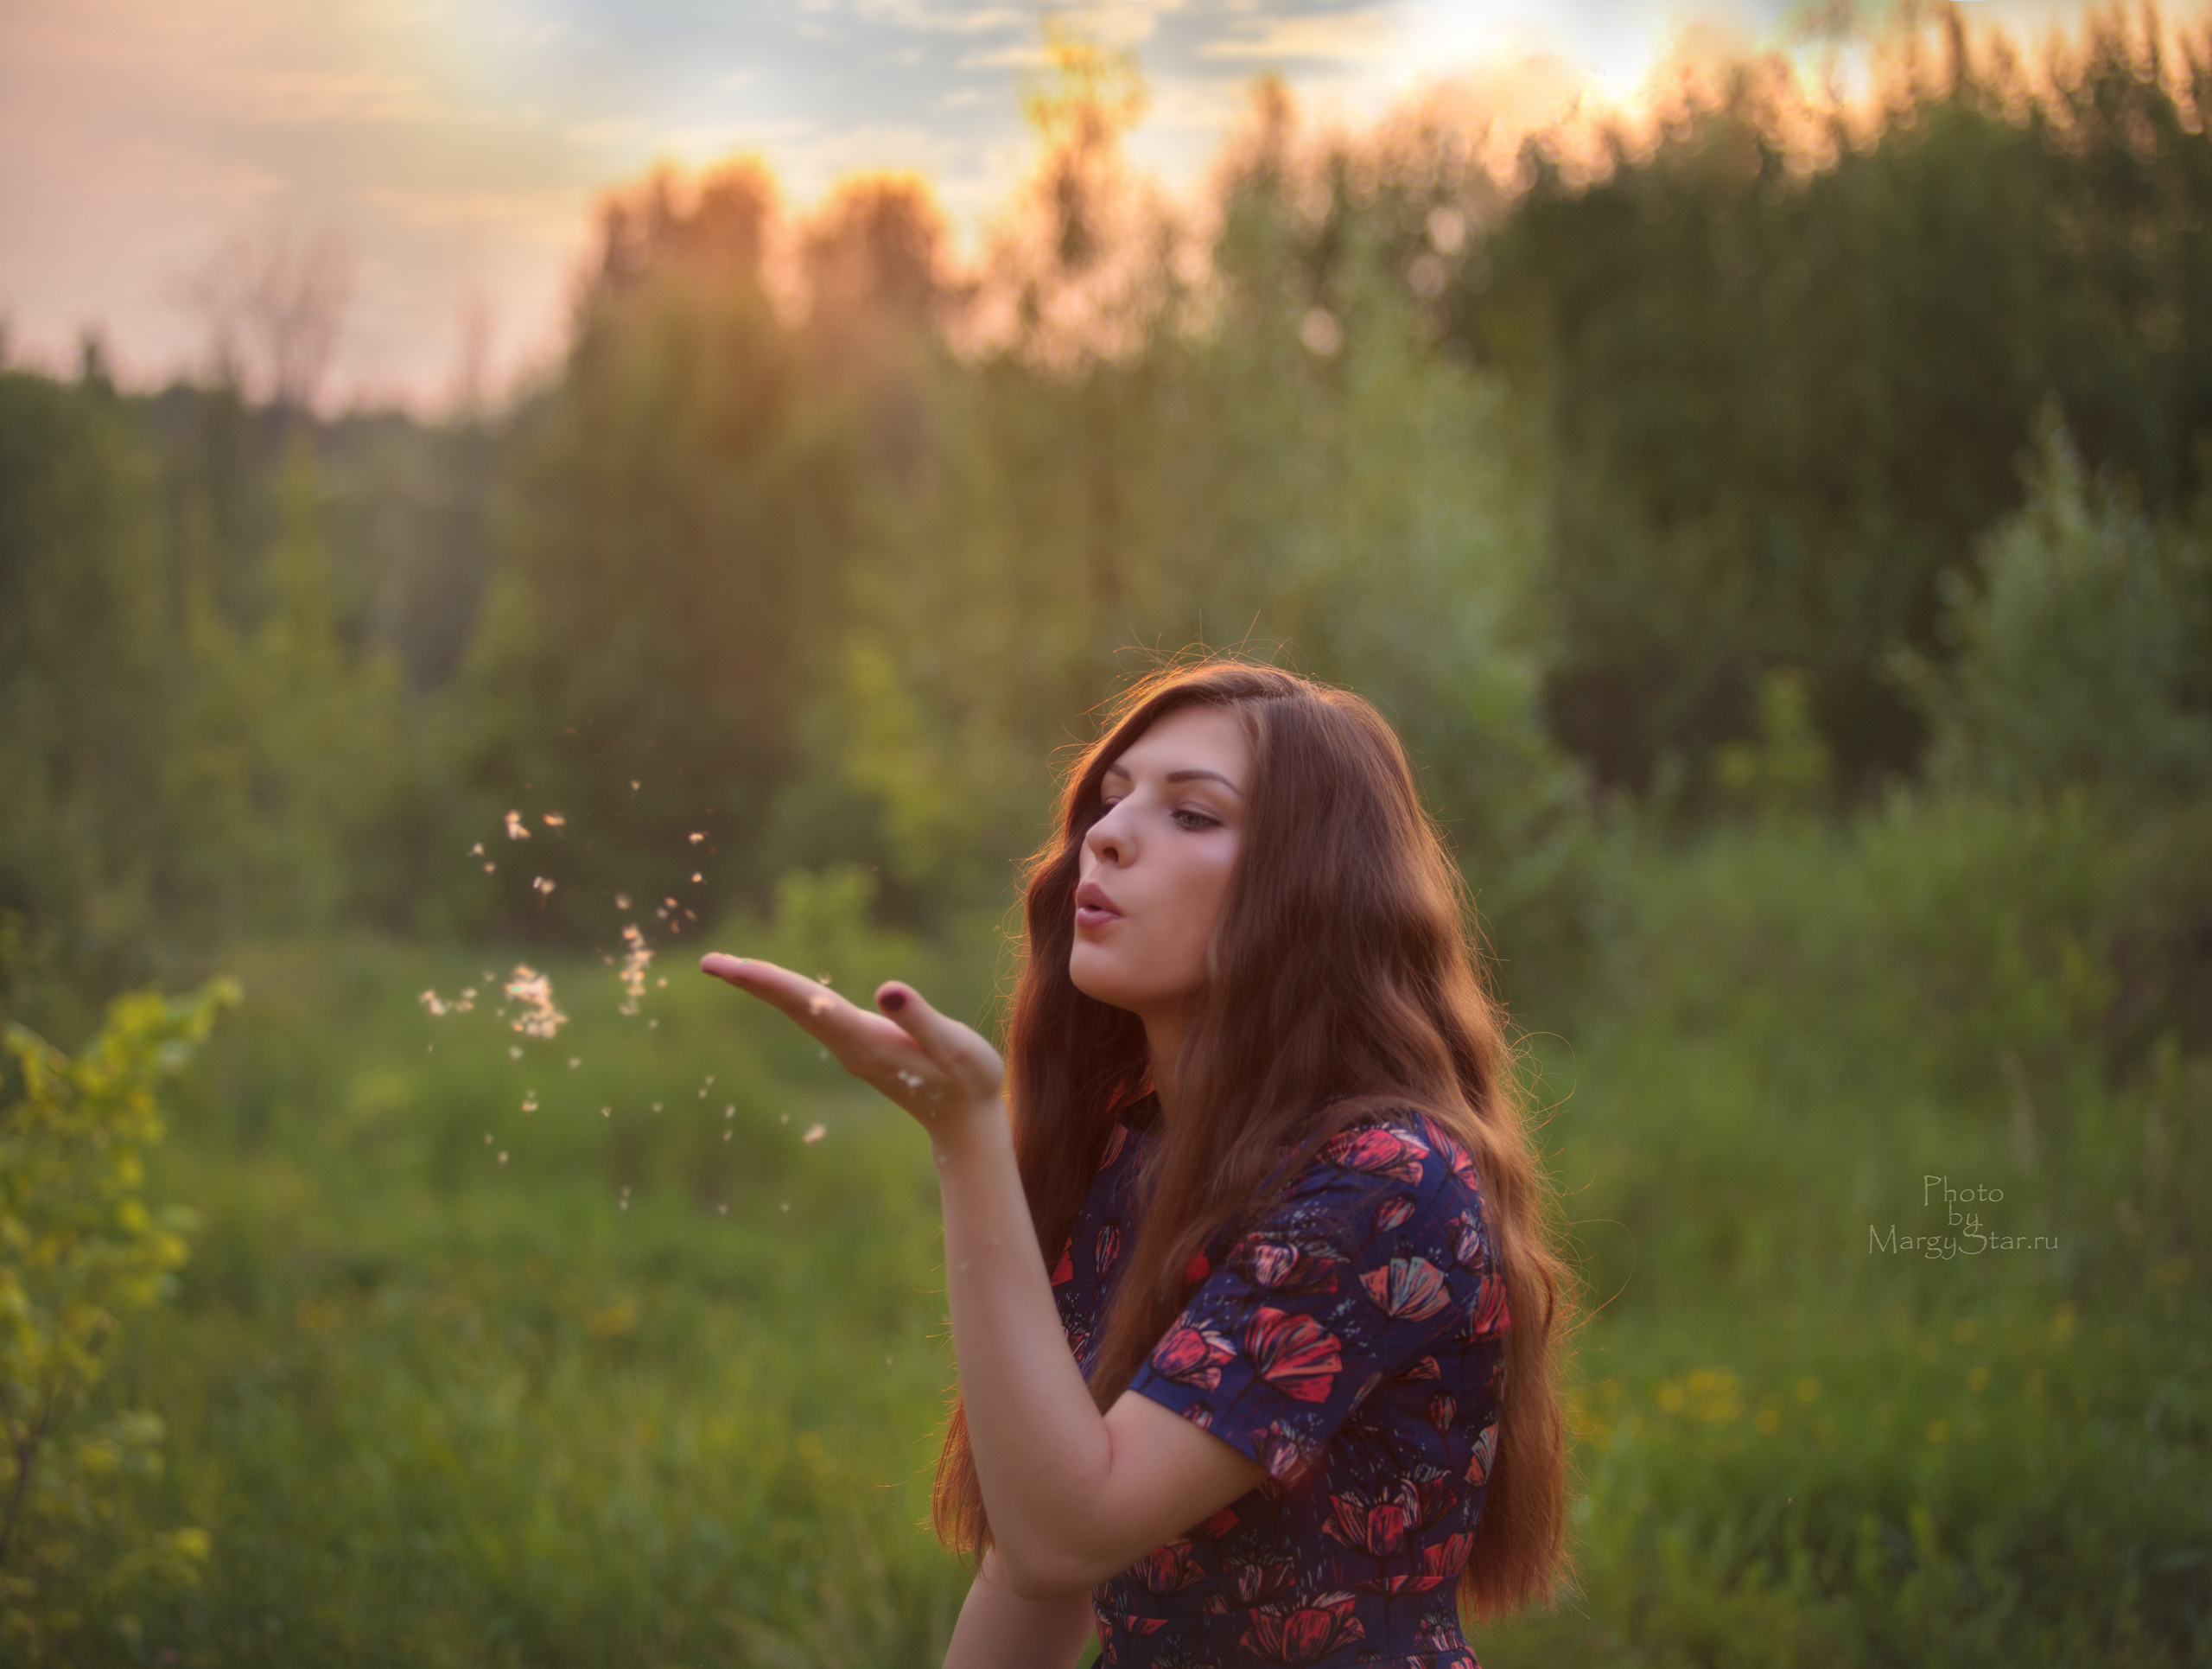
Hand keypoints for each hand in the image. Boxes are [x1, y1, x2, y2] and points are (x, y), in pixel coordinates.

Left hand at [698, 953, 1005, 1131]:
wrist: (966, 1122)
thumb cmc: (968, 1080)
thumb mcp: (954, 1046)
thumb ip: (921, 1018)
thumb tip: (886, 989)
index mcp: (865, 1040)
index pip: (807, 1002)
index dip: (768, 981)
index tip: (729, 966)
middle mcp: (849, 1046)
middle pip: (791, 1007)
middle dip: (752, 981)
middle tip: (709, 961)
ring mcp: (851, 1049)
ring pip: (799, 1011)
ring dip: (766, 988)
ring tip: (733, 967)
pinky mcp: (859, 1048)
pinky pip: (813, 1016)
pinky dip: (790, 996)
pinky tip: (780, 988)